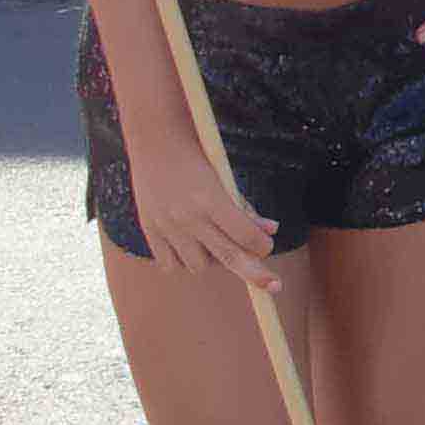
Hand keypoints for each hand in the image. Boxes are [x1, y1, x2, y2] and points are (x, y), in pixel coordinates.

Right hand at [126, 133, 280, 292]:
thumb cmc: (197, 152)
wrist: (154, 138)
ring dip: (212, 260)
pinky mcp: (150, 230)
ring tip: (214, 243)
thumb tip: (271, 230)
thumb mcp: (224, 175)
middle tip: (274, 286)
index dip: (261, 246)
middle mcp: (188, 216)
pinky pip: (170, 265)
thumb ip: (245, 206)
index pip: (245, 236)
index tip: (267, 247)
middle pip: (228, 257)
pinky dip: (183, 261)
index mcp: (211, 199)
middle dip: (255, 274)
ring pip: (199, 266)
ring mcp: (167, 226)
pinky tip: (191, 246)